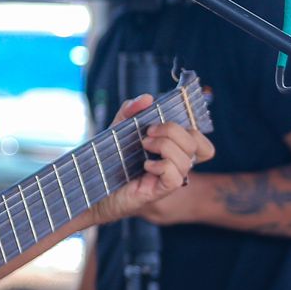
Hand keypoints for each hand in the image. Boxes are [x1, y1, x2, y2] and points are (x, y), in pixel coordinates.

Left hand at [88, 94, 214, 225]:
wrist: (91, 185)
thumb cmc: (109, 159)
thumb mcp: (118, 128)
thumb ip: (130, 111)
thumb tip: (147, 98)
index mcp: (172, 149)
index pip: (199, 140)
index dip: (187, 127)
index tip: (158, 122)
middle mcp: (176, 164)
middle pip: (196, 143)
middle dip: (172, 130)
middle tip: (147, 133)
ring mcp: (169, 178)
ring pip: (187, 159)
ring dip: (164, 146)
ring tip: (143, 147)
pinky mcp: (160, 191)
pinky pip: (175, 177)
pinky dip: (162, 166)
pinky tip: (145, 165)